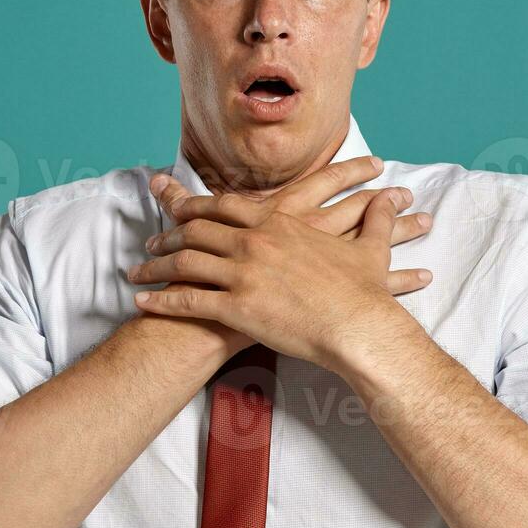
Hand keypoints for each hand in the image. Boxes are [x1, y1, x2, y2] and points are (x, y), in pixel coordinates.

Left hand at [128, 183, 427, 372]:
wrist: (362, 328)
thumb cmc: (366, 293)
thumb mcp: (372, 248)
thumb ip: (377, 219)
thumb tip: (391, 199)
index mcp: (279, 224)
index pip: (225, 205)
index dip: (196, 206)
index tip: (177, 210)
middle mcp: (254, 242)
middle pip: (197, 231)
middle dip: (168, 236)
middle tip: (150, 243)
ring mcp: (244, 274)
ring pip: (185, 264)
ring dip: (156, 268)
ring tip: (136, 273)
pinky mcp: (238, 309)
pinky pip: (188, 302)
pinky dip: (162, 301)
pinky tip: (144, 303)